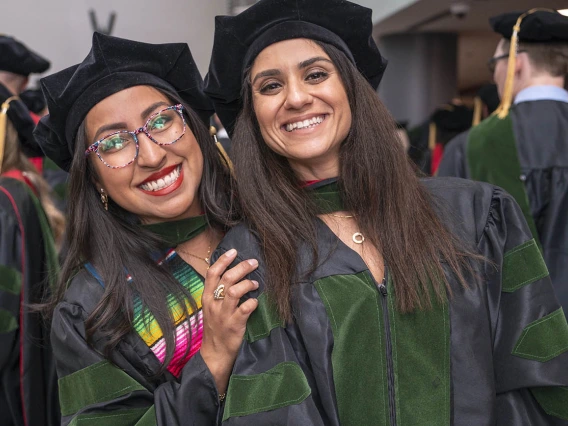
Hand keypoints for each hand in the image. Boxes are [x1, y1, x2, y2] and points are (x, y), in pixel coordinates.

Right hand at [200, 248, 258, 393]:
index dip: (223, 260)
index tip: (234, 251)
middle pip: (226, 279)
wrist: (215, 354)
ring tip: (256, 284)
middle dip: (242, 267)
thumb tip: (233, 273)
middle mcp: (213, 304)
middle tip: (253, 263)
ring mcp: (223, 315)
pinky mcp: (234, 325)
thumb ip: (219, 292)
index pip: (212, 273)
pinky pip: (244, 309)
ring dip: (248, 284)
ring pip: (234, 291)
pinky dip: (252, 302)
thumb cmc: (216, 327)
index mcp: (207, 297)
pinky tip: (256, 302)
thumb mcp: (212, 308)